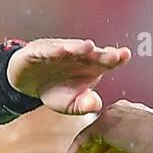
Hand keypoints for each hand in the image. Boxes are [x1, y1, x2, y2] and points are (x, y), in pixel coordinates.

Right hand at [6, 38, 131, 114]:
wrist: (27, 83)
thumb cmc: (55, 90)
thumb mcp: (70, 105)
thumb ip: (84, 105)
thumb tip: (96, 105)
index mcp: (90, 67)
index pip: (106, 61)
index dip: (116, 57)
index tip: (124, 56)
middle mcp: (77, 56)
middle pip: (92, 53)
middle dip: (103, 52)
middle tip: (114, 54)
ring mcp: (58, 51)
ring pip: (71, 47)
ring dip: (79, 47)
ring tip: (88, 47)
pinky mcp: (39, 51)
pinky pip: (47, 50)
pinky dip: (53, 50)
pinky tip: (61, 50)